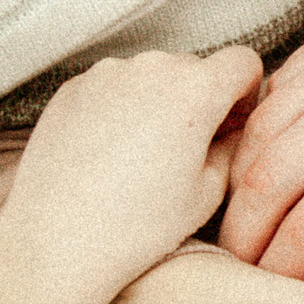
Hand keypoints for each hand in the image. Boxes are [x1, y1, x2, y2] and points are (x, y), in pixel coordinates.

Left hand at [0, 47, 262, 301]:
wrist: (57, 242)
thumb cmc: (137, 227)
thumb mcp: (208, 193)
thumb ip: (233, 147)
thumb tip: (234, 129)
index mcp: (196, 90)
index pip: (243, 62)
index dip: (245, 93)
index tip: (230, 124)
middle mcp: (152, 67)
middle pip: (195, 68)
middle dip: (199, 100)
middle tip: (185, 151)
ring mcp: (106, 73)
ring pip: (150, 76)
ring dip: (156, 102)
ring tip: (139, 158)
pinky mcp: (72, 87)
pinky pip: (111, 87)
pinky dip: (118, 109)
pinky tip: (107, 155)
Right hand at [222, 0, 303, 288]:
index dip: (282, 265)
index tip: (272, 289)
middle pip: (267, 179)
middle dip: (242, 232)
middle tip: (237, 264)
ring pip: (259, 131)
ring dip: (239, 182)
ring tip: (242, 218)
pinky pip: (275, 88)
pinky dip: (258, 128)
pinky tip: (263, 157)